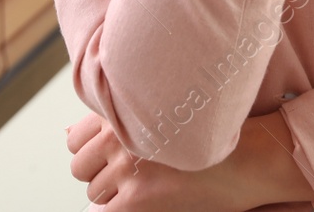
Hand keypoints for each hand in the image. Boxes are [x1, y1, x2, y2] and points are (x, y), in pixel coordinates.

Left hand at [64, 110, 246, 210]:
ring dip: (112, 195)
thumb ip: (115, 122)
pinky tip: (141, 206)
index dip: (93, 152)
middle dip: (99, 174)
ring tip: (145, 188)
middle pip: (79, 167)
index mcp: (124, 110)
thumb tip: (65, 133)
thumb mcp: (160, 117)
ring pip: (93, 192)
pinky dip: (116, 211)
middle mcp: (119, 135)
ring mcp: (126, 167)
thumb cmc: (208, 137)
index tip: (114, 157)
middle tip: (131, 176)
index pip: (75, 138)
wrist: (248, 158)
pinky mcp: (138, 198)